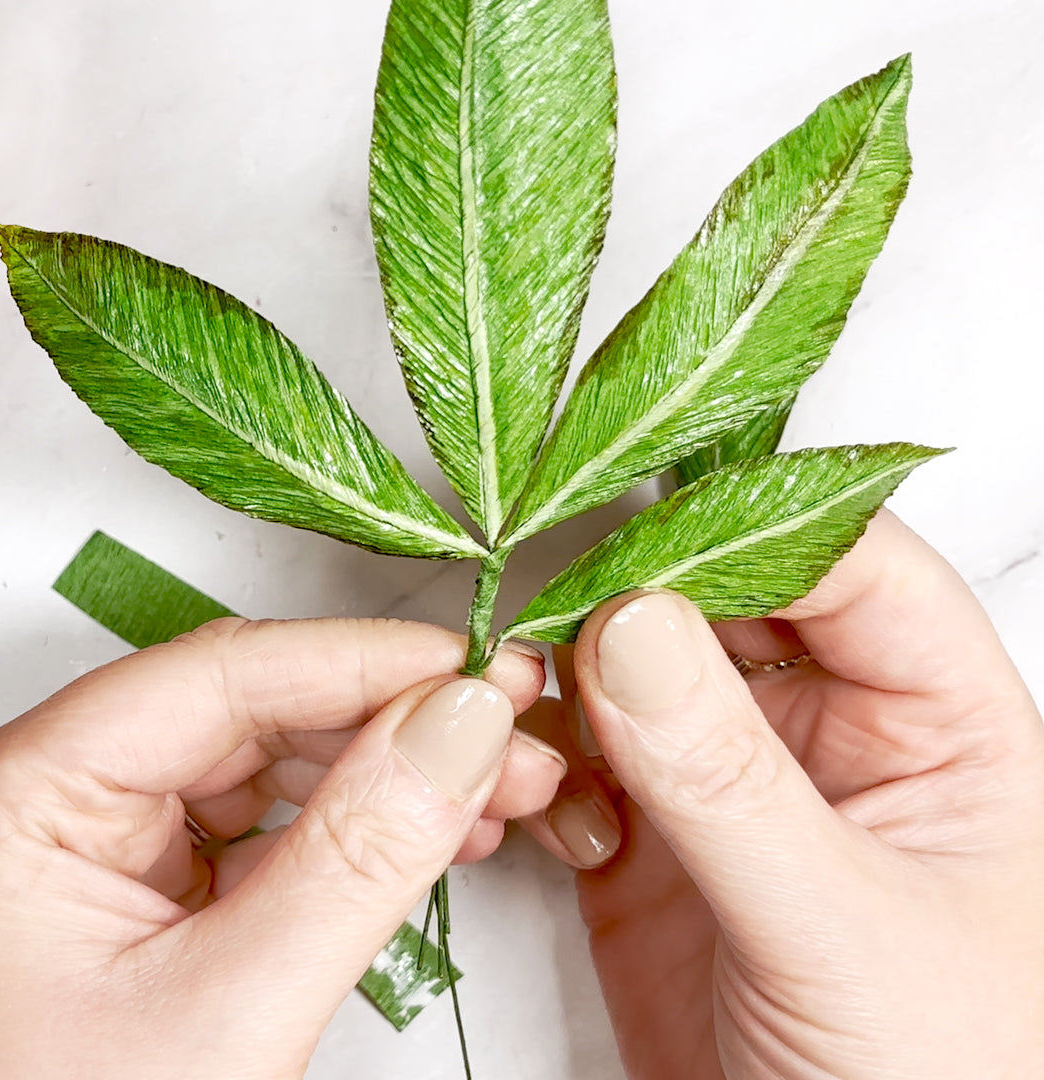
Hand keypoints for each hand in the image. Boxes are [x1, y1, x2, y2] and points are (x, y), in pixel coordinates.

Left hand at [0, 617, 558, 1078]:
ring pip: (273, 755)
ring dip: (393, 768)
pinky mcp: (147, 884)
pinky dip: (357, 823)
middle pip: (257, 706)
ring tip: (492, 790)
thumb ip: (358, 858)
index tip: (484, 672)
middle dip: (401, 720)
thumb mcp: (230, 1016)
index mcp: (26, 796)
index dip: (373, 662)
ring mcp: (102, 838)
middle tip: (510, 734)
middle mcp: (57, 795)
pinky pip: (267, 818)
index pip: (225, 674)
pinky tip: (428, 829)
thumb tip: (464, 727)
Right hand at [563, 511, 1043, 1077]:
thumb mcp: (845, 929)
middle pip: (720, 604)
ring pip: (632, 675)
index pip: (849, 567)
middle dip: (631, 606)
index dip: (746, 534)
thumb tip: (633, 628)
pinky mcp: (650, 842)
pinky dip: (540, 768)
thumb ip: (732, 779)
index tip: (640, 547)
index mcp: (936, 723)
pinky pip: (578, 761)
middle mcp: (829, 735)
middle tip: (554, 625)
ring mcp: (732, 786)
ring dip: (568, 690)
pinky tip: (540, 809)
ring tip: (528, 728)